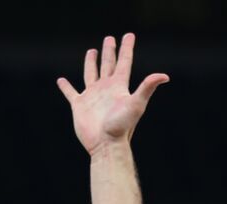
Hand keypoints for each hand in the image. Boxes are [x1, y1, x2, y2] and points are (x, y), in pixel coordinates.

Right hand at [57, 33, 168, 154]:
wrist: (106, 144)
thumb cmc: (122, 126)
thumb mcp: (136, 104)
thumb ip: (147, 87)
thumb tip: (164, 76)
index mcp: (119, 86)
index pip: (124, 62)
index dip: (126, 48)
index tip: (129, 35)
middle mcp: (106, 89)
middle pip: (108, 64)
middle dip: (110, 51)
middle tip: (110, 38)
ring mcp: (92, 97)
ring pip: (91, 74)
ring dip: (91, 63)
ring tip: (92, 51)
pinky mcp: (79, 106)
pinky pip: (71, 93)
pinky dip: (65, 87)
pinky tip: (61, 80)